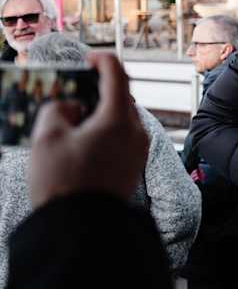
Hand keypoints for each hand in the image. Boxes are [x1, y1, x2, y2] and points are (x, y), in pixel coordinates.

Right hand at [29, 52, 148, 207]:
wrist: (81, 229)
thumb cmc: (63, 182)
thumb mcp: (46, 138)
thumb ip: (57, 108)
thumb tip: (73, 106)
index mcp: (120, 118)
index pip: (117, 73)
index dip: (100, 59)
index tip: (85, 59)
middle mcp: (137, 131)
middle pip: (120, 96)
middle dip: (96, 91)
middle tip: (70, 95)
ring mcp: (139, 149)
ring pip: (121, 118)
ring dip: (99, 112)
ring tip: (70, 122)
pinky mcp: (134, 165)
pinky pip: (122, 136)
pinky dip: (105, 130)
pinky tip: (81, 141)